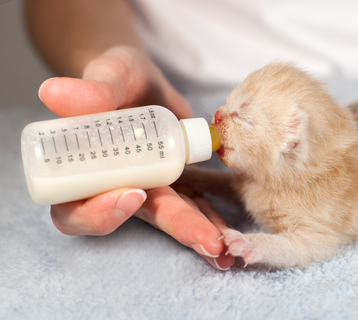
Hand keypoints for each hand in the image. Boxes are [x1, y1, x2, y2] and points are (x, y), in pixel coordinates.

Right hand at [39, 46, 233, 269]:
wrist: (143, 81)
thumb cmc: (118, 79)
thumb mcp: (109, 75)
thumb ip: (93, 88)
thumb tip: (52, 93)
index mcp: (84, 171)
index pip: (77, 209)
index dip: (98, 213)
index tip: (131, 193)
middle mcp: (115, 186)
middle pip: (135, 218)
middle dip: (173, 228)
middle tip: (205, 240)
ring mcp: (149, 187)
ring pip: (169, 216)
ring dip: (197, 232)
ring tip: (224, 246)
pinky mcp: (176, 183)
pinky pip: (192, 205)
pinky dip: (210, 218)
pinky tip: (229, 231)